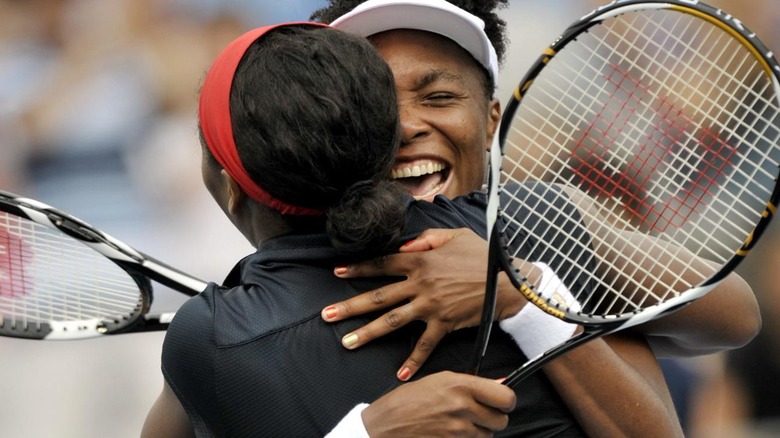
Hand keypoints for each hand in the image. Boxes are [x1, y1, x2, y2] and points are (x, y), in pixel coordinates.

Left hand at [322, 228, 523, 380]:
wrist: (508, 281)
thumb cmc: (482, 256)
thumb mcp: (455, 235)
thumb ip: (426, 237)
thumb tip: (403, 246)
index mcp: (420, 259)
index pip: (382, 263)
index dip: (359, 269)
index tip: (337, 273)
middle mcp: (420, 283)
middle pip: (378, 296)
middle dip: (350, 306)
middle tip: (326, 315)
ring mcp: (431, 306)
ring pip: (392, 321)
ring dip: (368, 332)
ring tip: (347, 342)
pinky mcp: (445, 324)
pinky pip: (425, 345)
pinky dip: (413, 361)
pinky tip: (400, 374)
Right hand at [362, 371, 515, 437]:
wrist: (384, 425)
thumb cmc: (407, 401)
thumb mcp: (438, 381)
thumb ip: (470, 384)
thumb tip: (500, 384)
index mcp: (460, 385)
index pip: (506, 397)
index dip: (506, 401)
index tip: (501, 402)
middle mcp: (462, 407)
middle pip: (501, 421)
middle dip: (492, 419)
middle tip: (478, 415)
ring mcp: (457, 431)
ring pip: (487, 436)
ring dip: (477, 432)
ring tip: (456, 424)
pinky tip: (449, 434)